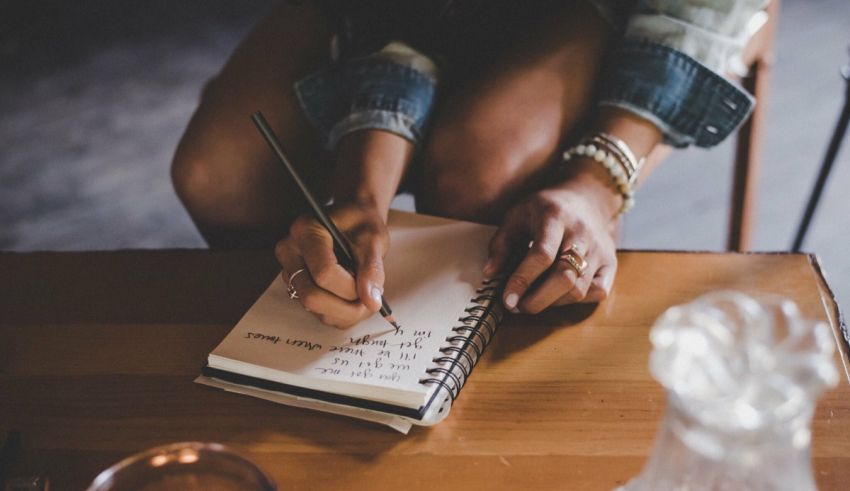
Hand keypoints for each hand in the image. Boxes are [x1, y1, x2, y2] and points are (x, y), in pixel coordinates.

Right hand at [275, 202, 388, 327]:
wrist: (352, 220)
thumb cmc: (362, 224)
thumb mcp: (373, 240)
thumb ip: (372, 270)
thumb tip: (372, 302)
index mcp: (306, 232)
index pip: (324, 273)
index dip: (351, 288)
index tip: (374, 288)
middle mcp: (289, 252)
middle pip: (311, 297)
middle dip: (347, 307)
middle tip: (372, 300)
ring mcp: (289, 271)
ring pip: (315, 310)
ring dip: (346, 312)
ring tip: (365, 295)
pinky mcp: (296, 287)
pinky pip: (318, 313)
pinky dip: (342, 314)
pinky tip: (355, 299)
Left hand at [486, 170, 619, 312]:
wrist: (585, 196)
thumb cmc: (544, 209)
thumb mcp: (516, 215)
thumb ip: (501, 245)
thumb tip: (490, 275)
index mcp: (555, 217)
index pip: (542, 254)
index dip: (523, 280)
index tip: (507, 299)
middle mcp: (582, 234)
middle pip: (565, 277)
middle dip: (538, 300)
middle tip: (518, 307)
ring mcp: (600, 249)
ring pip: (580, 289)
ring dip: (553, 303)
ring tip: (533, 301)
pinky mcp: (611, 262)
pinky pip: (598, 292)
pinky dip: (577, 301)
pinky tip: (559, 296)